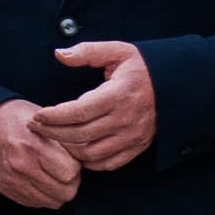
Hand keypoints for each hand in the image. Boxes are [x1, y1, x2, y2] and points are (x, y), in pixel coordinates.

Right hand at [0, 98, 82, 211]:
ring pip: (53, 202)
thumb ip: (62, 140)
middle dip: (70, 182)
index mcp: (32, 146)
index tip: (70, 159)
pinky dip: (42, 194)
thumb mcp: (41, 120)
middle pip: (65, 192)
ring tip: (51, 175)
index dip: (76, 166)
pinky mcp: (7, 190)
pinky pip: (37, 203)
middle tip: (64, 170)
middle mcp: (22, 167)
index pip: (71, 172)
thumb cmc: (15, 119)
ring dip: (57, 191)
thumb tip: (84, 158)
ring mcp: (13, 182)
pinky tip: (38, 179)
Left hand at [38, 41, 160, 169]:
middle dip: (53, 133)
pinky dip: (89, 162)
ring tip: (53, 137)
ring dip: (68, 148)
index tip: (37, 115)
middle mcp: (126, 119)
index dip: (54, 116)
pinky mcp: (138, 146)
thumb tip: (59, 54)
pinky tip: (76, 151)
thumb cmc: (142, 67)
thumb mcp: (118, 51)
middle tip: (36, 127)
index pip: (79, 111)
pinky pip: (109, 163)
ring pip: (92, 153)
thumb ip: (87, 52)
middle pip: (80, 135)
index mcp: (119, 94)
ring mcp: (133, 136)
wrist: (178, 85)